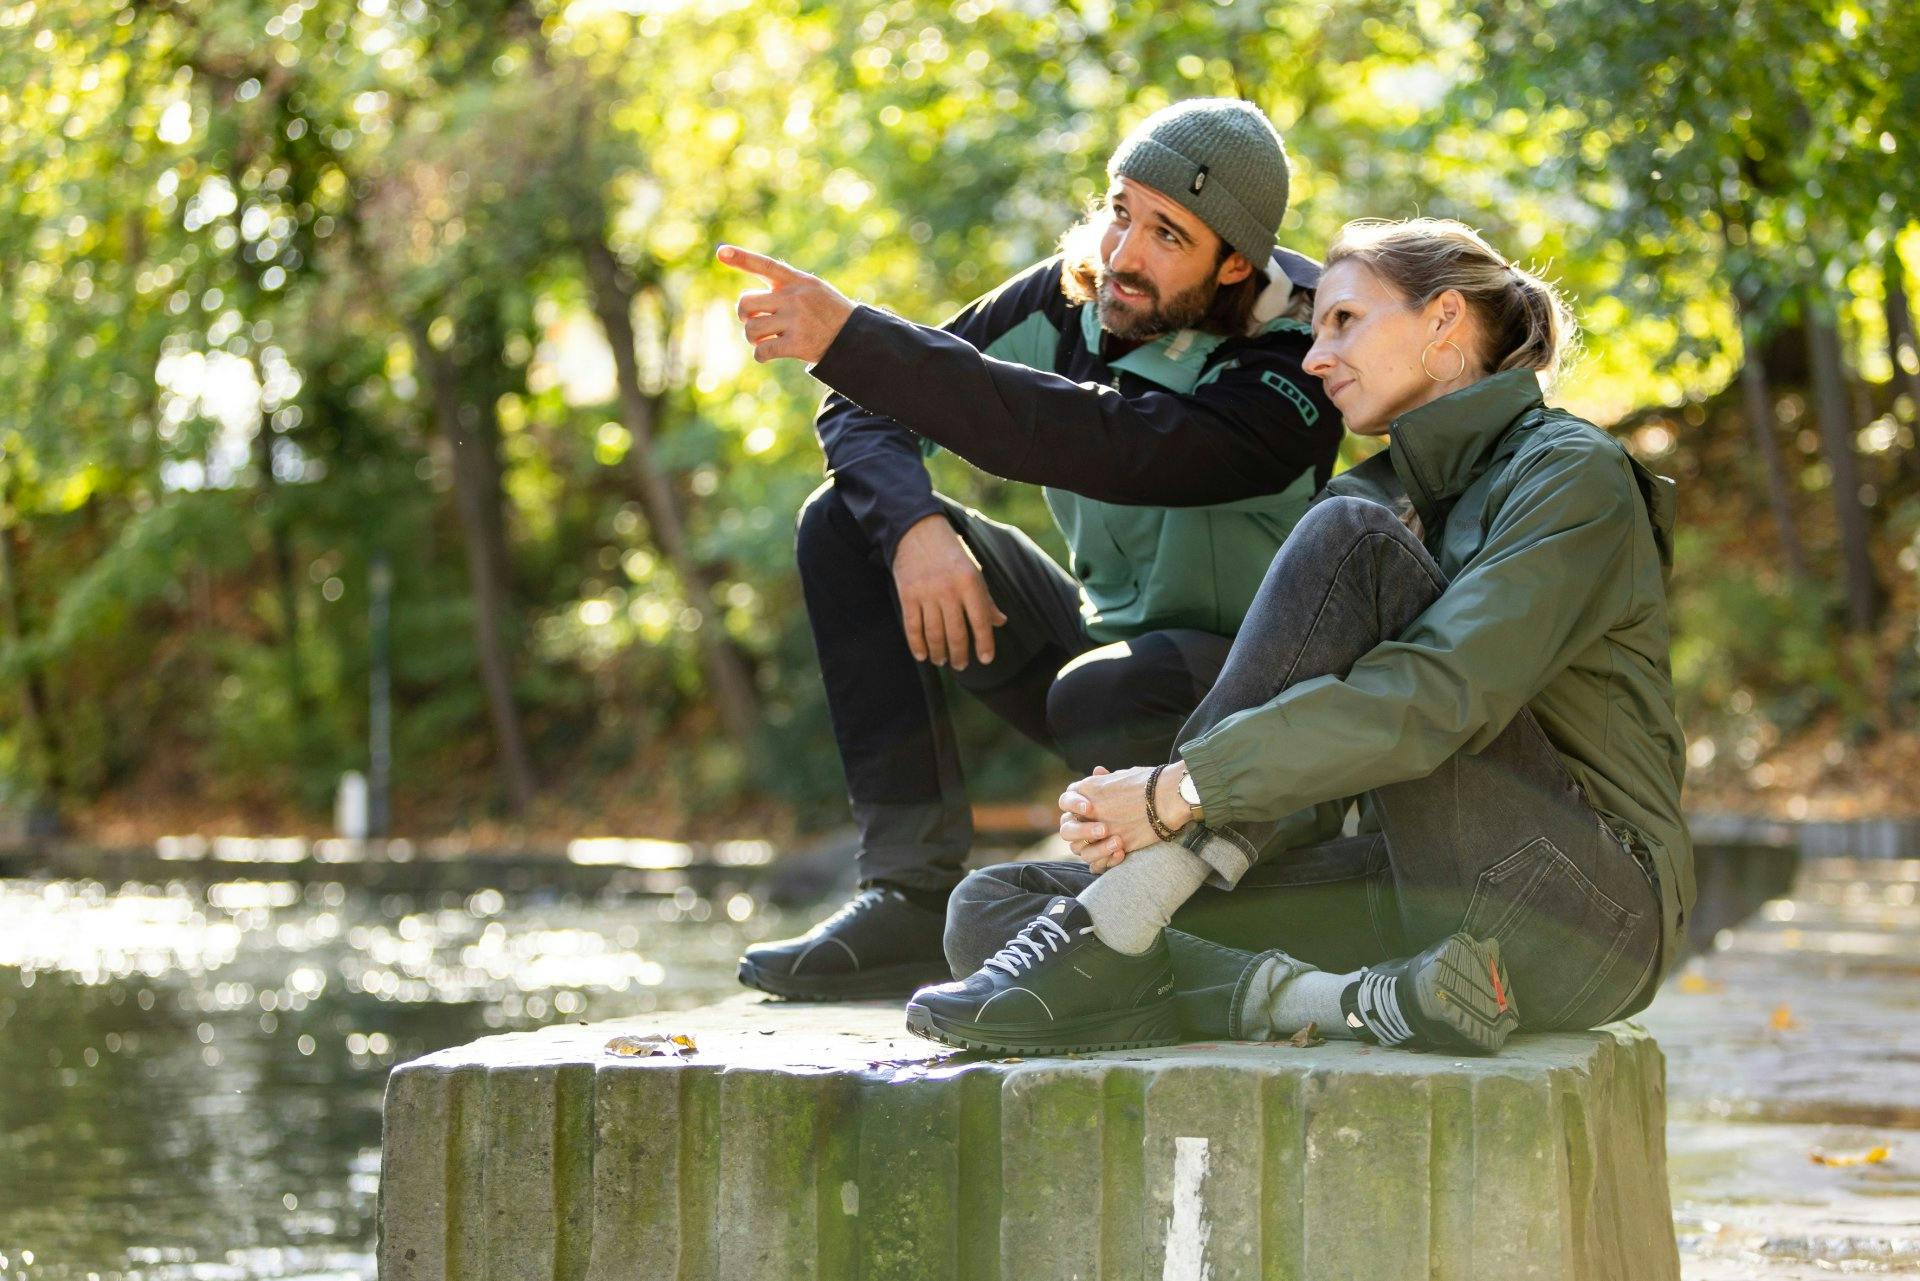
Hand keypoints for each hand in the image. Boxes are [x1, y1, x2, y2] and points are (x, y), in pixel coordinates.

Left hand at [718, 245, 856, 363]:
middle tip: (754, 321)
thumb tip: (746, 303)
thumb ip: (784, 286)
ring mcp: (796, 321)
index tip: (722, 252)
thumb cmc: (827, 312)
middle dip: (745, 316)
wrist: (854, 338)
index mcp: (797, 281)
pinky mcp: (797, 344)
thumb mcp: (812, 289)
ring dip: (753, 338)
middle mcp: (795, 298)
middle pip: (746, 303)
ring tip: (765, 339)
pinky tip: (767, 354)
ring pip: (752, 329)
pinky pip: (763, 351)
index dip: (742, 258)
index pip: (766, 265)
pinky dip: (761, 355)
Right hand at [891, 514, 1005, 669]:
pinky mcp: (907, 595)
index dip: (985, 644)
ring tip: (942, 661)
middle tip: (961, 666)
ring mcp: (927, 593)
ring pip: (934, 634)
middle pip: (956, 633)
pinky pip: (913, 627)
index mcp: (970, 582)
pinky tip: (922, 655)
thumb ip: (985, 598)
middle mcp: (949, 590)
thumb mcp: (973, 570)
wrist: (917, 529)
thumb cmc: (950, 551)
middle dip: (960, 654)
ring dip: (939, 653)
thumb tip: (1000, 622)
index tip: (986, 659)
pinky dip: (917, 645)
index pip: (981, 621)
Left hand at [1059, 761, 1194, 863]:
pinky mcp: (1114, 847)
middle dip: (1080, 832)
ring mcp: (1099, 831)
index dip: (1075, 806)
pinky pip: (1097, 864)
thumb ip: (1105, 780)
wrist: (1167, 796)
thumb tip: (1098, 773)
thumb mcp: (1122, 775)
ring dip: (1092, 850)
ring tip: (1114, 844)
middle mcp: (1088, 811)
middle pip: (1067, 829)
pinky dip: (1102, 863)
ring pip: (1079, 850)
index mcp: (1087, 788)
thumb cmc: (1149, 782)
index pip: (1066, 802)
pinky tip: (1117, 855)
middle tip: (1101, 831)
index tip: (1090, 808)